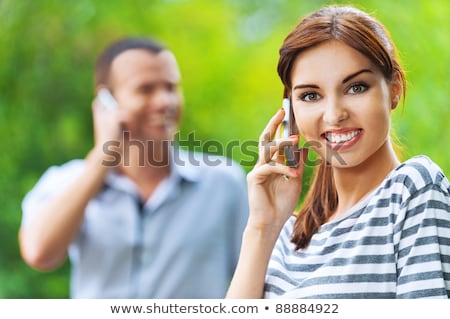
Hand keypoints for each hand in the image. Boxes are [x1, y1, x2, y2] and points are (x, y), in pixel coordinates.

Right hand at [246, 108, 307, 230]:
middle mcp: (263, 164)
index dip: (279, 127)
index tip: (285, 113)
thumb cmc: (281, 204)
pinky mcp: (254, 178)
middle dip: (273, 124)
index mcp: (271, 164)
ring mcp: (257, 171)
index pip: (274, 141)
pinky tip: (294, 173)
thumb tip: (305, 147)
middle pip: (266, 139)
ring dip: (282, 143)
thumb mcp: (295, 180)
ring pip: (268, 150)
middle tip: (281, 112)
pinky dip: (283, 169)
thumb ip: (297, 164)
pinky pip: (270, 167)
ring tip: (295, 139)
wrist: (271, 223)